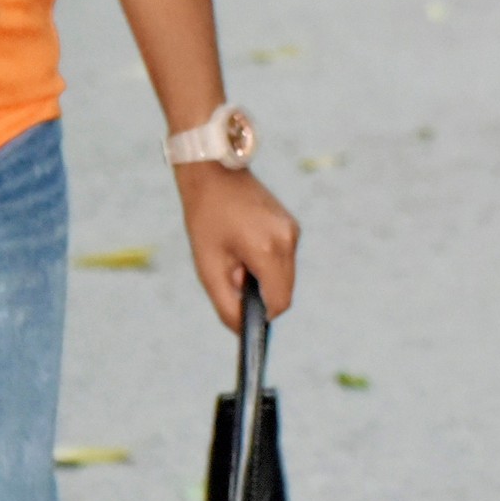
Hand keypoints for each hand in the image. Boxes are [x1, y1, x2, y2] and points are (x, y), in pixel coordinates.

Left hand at [175, 162, 298, 330]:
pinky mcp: (291, 225)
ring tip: (235, 255)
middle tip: (231, 274)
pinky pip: (284, 258)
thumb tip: (241, 328)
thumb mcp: (208, 267)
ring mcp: (293, 230)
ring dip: (263, 277)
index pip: (279, 302)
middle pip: (284, 290)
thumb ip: (226, 304)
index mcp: (269, 251)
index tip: (242, 311)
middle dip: (260, 294)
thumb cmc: (206, 218)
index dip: (261, 315)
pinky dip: (267, 262)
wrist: (215, 172)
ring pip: (285, 275)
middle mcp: (288, 240)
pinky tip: (244, 244)